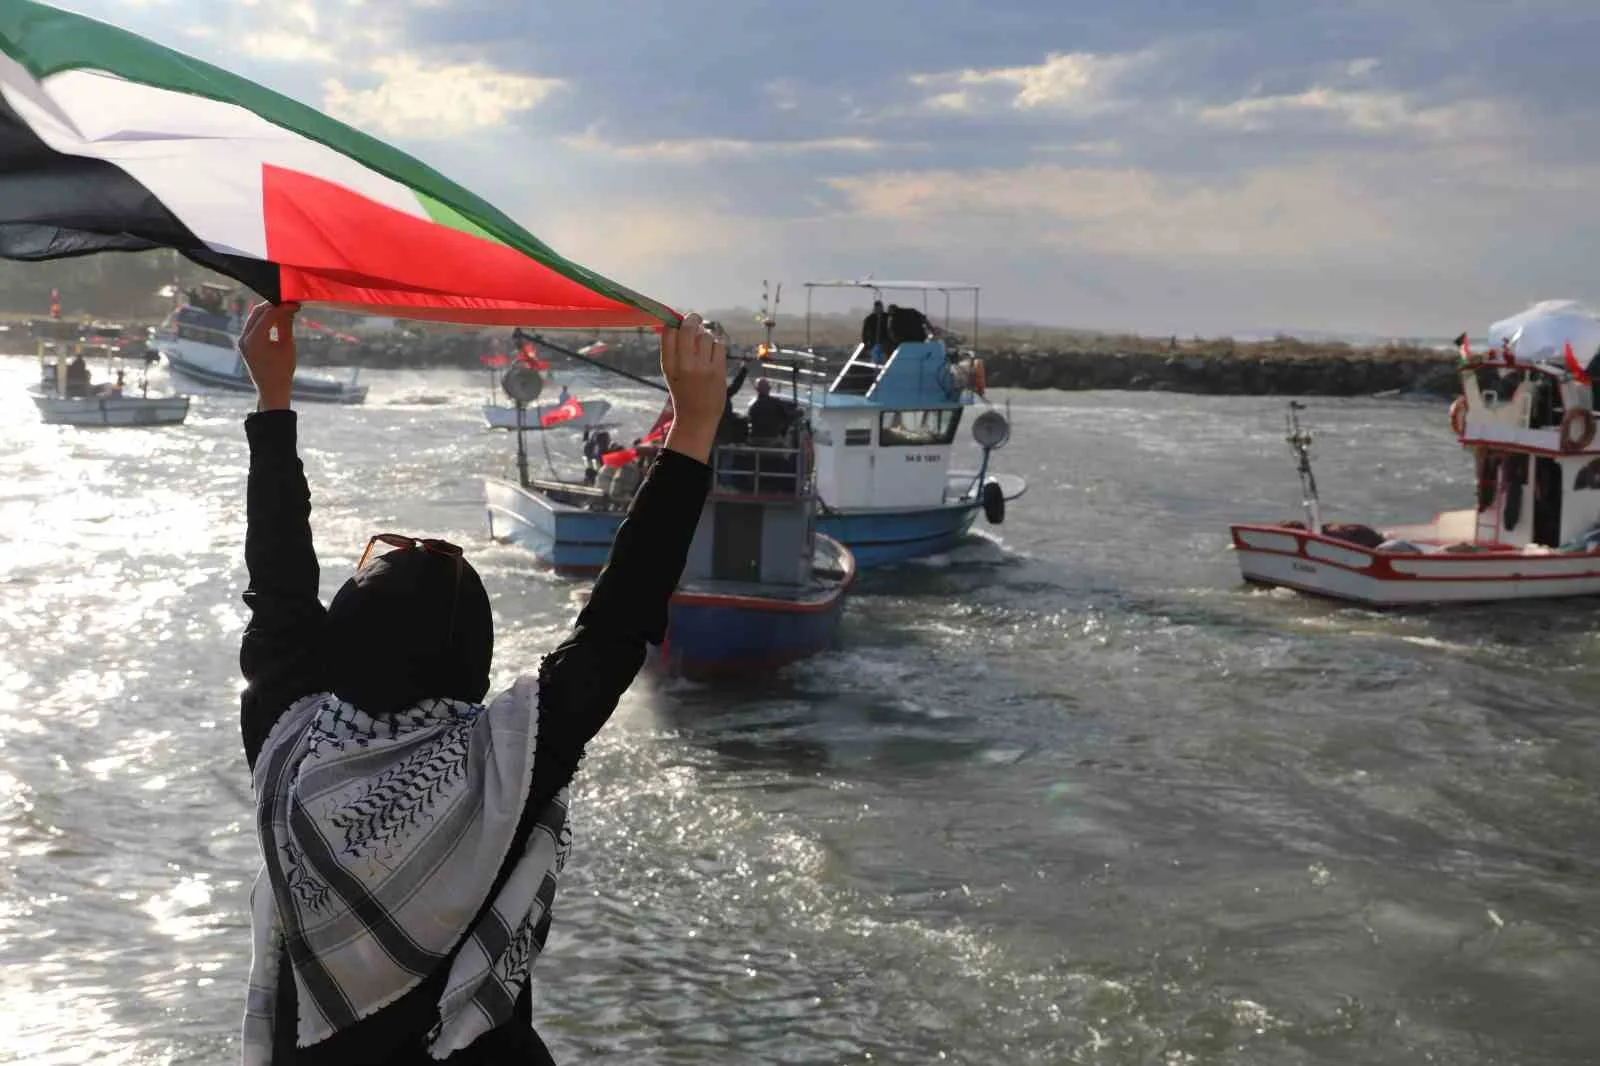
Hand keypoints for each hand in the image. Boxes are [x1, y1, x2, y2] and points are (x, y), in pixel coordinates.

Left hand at [239, 301, 299, 410]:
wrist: (271, 390)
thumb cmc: (282, 371)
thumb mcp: (287, 345)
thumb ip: (286, 324)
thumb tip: (290, 308)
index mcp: (254, 340)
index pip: (267, 314)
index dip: (282, 307)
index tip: (295, 304)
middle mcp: (244, 338)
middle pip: (257, 312)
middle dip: (273, 306)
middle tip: (290, 304)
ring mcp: (242, 340)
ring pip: (254, 317)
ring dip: (269, 312)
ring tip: (286, 312)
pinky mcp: (244, 343)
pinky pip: (253, 325)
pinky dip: (265, 320)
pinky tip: (278, 321)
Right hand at [660, 312, 725, 462]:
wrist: (697, 417)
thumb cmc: (683, 392)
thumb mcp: (670, 373)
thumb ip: (673, 350)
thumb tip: (679, 323)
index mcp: (668, 364)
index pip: (669, 332)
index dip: (675, 323)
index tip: (679, 322)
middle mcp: (684, 364)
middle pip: (688, 328)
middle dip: (692, 319)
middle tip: (695, 319)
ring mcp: (702, 367)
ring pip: (706, 336)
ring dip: (706, 336)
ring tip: (704, 346)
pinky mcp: (717, 371)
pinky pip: (719, 345)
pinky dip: (716, 346)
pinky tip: (713, 354)